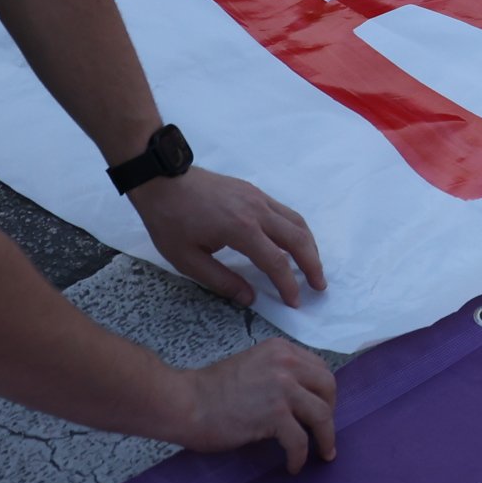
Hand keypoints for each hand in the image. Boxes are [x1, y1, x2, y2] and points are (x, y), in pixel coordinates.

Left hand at [133, 167, 324, 309]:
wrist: (162, 181)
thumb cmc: (170, 222)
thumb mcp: (188, 260)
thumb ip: (221, 280)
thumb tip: (249, 298)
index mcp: (241, 230)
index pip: (276, 262)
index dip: (288, 284)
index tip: (294, 301)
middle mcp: (257, 211)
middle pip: (297, 238)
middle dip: (312, 264)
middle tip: (319, 285)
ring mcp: (257, 198)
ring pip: (296, 221)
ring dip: (309, 245)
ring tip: (312, 265)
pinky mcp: (253, 192)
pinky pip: (284, 211)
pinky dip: (296, 230)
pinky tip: (293, 242)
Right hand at [179, 338, 344, 469]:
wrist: (185, 402)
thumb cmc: (211, 390)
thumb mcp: (253, 367)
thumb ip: (279, 375)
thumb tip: (303, 400)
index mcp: (281, 350)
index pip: (319, 368)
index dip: (324, 393)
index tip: (321, 410)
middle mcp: (286, 363)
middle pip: (328, 388)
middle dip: (330, 412)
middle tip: (323, 432)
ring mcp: (282, 388)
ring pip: (322, 415)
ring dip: (326, 438)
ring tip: (323, 454)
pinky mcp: (274, 414)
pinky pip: (300, 440)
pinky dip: (300, 457)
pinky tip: (293, 466)